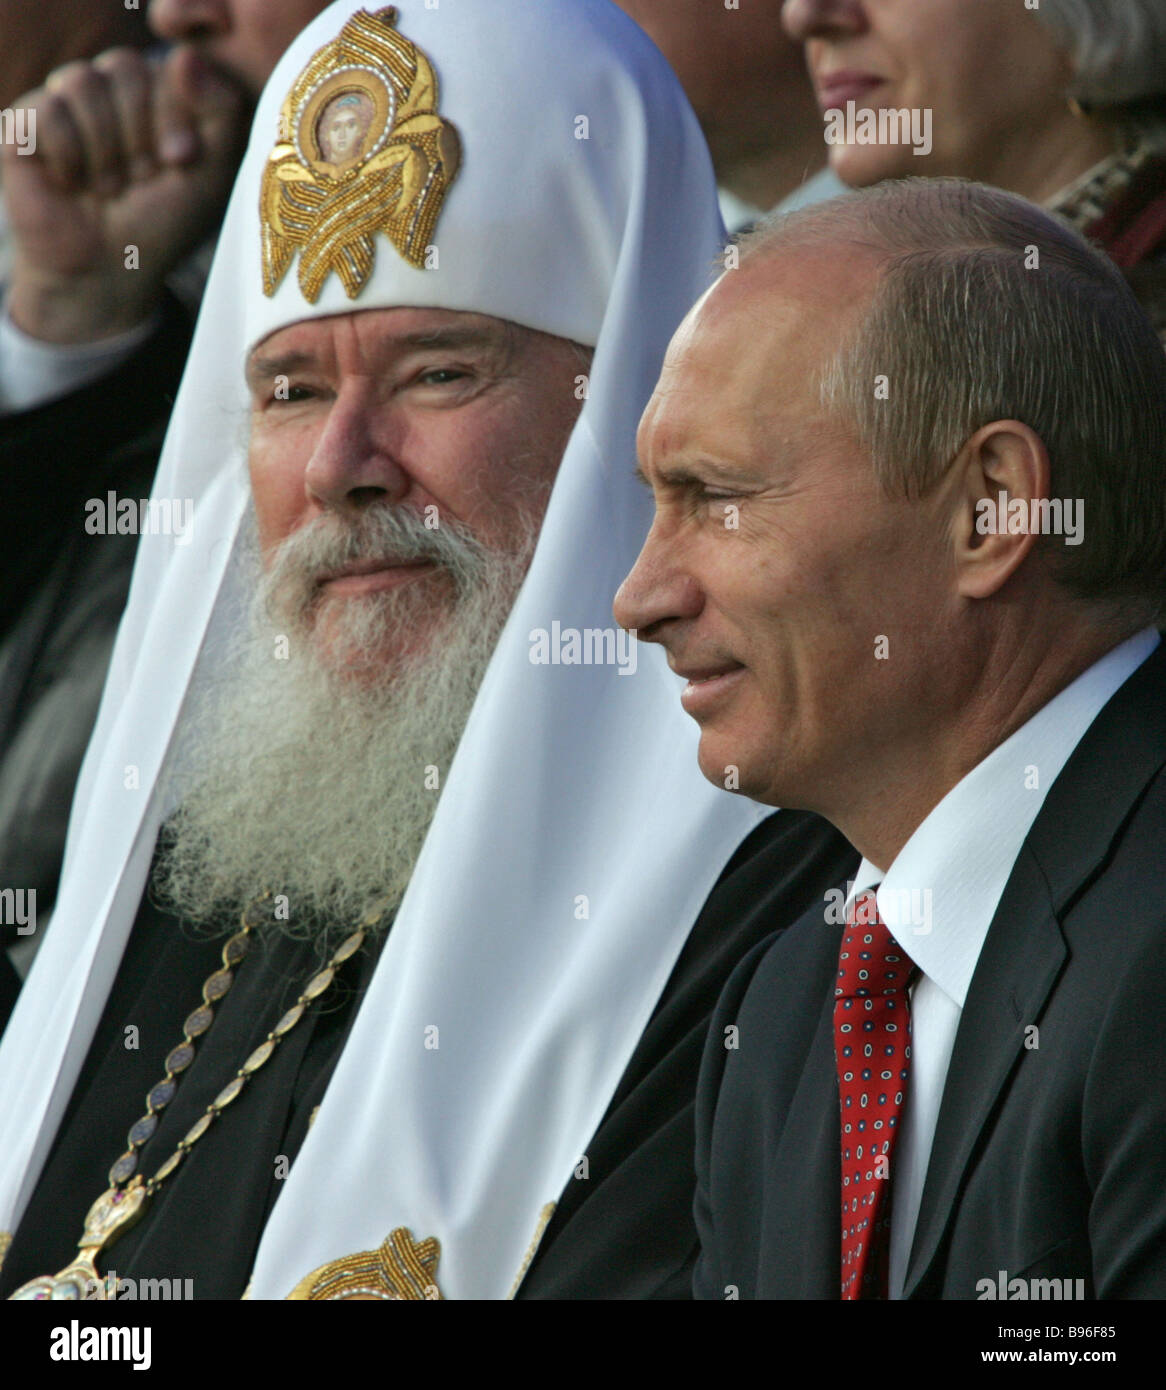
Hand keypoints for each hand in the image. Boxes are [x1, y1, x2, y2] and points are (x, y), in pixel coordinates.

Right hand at [0, 46, 249, 343]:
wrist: (111, 271)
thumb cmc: (161, 222)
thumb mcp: (210, 172)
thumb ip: (220, 112)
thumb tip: (186, 54)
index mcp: (152, 93)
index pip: (164, 62)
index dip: (174, 115)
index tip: (180, 160)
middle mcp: (105, 90)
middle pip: (124, 67)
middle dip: (140, 134)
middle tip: (140, 178)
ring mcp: (61, 102)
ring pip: (82, 82)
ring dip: (106, 149)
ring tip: (108, 186)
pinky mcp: (21, 125)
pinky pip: (47, 110)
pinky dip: (69, 156)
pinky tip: (73, 184)